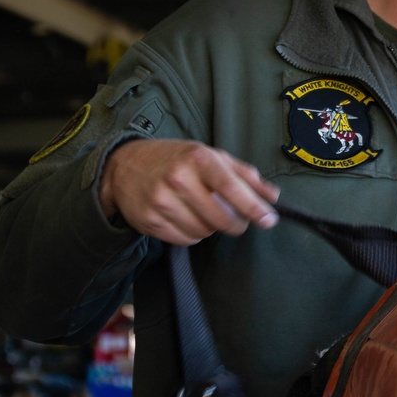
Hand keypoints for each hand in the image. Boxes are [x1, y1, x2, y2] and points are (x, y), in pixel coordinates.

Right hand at [99, 139, 278, 244]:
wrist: (125, 166)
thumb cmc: (175, 159)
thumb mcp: (211, 156)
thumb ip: (244, 175)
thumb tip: (272, 197)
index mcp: (197, 158)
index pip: (231, 187)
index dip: (253, 207)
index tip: (269, 220)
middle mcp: (178, 178)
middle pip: (221, 218)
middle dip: (235, 223)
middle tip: (235, 218)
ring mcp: (161, 201)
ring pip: (204, 232)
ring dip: (210, 227)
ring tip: (201, 210)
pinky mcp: (150, 221)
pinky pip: (185, 240)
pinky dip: (192, 234)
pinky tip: (185, 217)